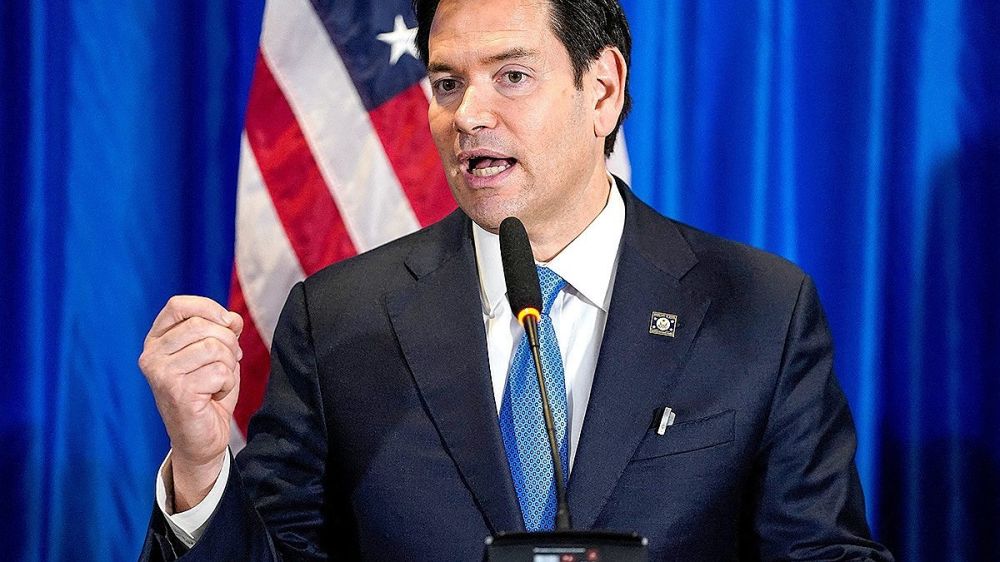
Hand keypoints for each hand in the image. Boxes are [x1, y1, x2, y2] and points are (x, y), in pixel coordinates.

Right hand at [139, 295, 243, 510]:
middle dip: (228, 342)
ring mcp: (161, 374)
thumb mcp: (216, 353)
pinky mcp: (176, 392)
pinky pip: (219, 372)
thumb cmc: (208, 392)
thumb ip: (222, 331)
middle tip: (227, 363)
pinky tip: (214, 396)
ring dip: (228, 366)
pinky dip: (227, 384)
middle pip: (202, 325)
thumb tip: (233, 318)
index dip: (210, 309)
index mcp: (156, 341)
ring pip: (214, 348)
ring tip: (217, 381)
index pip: (179, 305)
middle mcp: (151, 355)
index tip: (228, 324)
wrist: (201, 438)